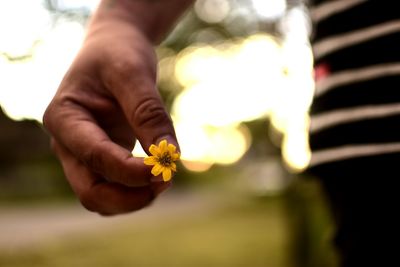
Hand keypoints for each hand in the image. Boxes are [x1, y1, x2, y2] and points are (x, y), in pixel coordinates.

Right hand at [43, 18, 177, 214]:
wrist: (113, 49)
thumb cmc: (118, 54)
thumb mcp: (133, 73)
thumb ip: (149, 114)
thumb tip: (170, 157)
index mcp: (64, 118)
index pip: (95, 156)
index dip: (130, 170)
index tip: (165, 169)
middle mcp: (68, 143)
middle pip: (90, 192)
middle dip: (130, 197)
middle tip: (166, 181)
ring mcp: (83, 154)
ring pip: (103, 198)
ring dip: (135, 198)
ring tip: (167, 177)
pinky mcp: (102, 158)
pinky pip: (116, 188)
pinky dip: (138, 190)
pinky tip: (159, 173)